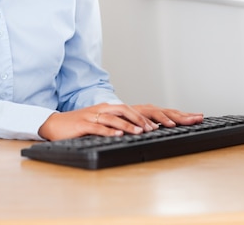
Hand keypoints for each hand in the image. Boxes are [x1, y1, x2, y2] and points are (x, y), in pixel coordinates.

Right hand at [38, 103, 202, 140]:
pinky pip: (100, 126)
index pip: (148, 110)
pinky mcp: (86, 122)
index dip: (168, 114)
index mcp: (118, 108)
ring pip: (120, 116)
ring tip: (147, 131)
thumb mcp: (107, 124)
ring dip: (134, 124)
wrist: (56, 124)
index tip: (188, 118)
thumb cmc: (82, 125)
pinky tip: (120, 134)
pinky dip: (111, 130)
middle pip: (139, 109)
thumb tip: (146, 130)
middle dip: (159, 117)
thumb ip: (124, 125)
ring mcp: (98, 114)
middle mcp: (110, 108)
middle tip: (178, 124)